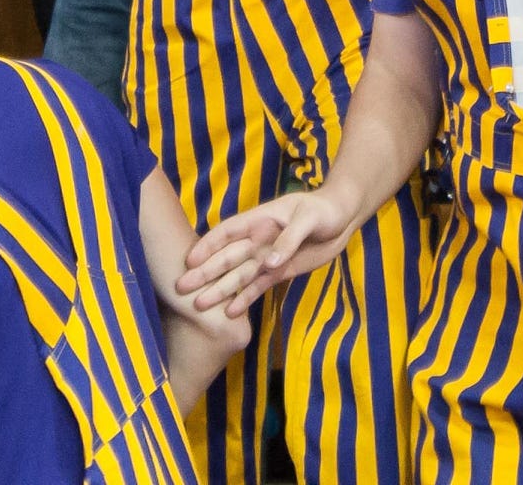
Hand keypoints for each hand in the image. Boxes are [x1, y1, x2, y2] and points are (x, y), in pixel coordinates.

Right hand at [179, 191, 358, 313]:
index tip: (189, 260)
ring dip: (219, 290)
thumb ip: (288, 239)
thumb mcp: (308, 219)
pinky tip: (230, 312)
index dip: (208, 245)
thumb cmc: (323, 211)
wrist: (341, 219)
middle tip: (181, 288)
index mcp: (260, 221)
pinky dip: (245, 300)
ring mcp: (267, 258)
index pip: (228, 233)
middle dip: (204, 272)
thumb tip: (269, 263)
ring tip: (199, 306)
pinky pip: (258, 287)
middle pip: (227, 258)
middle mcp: (258, 241)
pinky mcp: (279, 273)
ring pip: (238, 276)